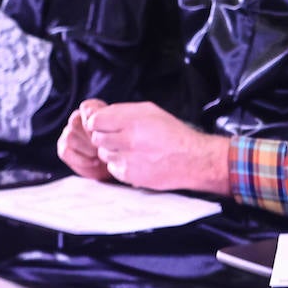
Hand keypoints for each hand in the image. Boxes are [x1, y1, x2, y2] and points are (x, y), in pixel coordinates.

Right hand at [57, 99, 111, 180]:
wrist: (114, 163)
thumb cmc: (119, 145)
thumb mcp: (119, 133)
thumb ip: (111, 125)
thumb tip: (106, 126)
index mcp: (92, 110)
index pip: (86, 107)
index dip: (94, 119)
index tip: (104, 131)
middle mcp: (77, 119)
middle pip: (75, 122)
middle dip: (91, 136)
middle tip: (104, 146)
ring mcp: (68, 133)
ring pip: (70, 137)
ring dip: (88, 149)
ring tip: (101, 155)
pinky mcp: (63, 148)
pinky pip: (66, 151)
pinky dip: (81, 159)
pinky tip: (94, 162)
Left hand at [86, 101, 228, 193]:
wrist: (191, 160)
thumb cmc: (172, 133)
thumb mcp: (150, 111)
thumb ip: (123, 111)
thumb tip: (99, 114)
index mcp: (133, 121)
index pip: (95, 120)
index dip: (98, 121)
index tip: (106, 123)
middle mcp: (128, 140)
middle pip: (96, 137)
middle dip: (105, 136)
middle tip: (122, 136)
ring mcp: (127, 160)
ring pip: (103, 153)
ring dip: (113, 150)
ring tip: (132, 148)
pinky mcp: (128, 176)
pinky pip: (112, 167)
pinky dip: (119, 164)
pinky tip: (136, 160)